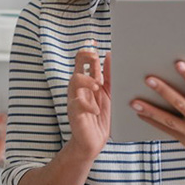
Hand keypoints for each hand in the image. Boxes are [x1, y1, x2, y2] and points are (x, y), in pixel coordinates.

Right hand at [67, 45, 111, 159]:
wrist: (93, 142)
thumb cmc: (101, 117)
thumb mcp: (109, 94)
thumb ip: (109, 76)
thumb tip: (110, 54)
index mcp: (87, 82)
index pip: (84, 60)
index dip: (88, 50)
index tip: (94, 42)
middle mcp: (79, 88)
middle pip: (77, 64)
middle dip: (85, 57)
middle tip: (95, 58)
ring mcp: (75, 100)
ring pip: (74, 80)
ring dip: (88, 80)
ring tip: (98, 87)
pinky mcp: (75, 114)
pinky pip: (78, 104)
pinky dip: (89, 105)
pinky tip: (96, 110)